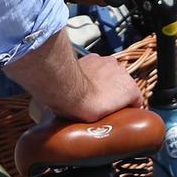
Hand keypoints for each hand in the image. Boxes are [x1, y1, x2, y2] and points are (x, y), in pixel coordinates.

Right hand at [30, 54, 146, 124]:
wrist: (70, 91)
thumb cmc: (59, 87)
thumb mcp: (58, 82)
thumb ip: (59, 84)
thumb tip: (41, 101)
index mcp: (93, 60)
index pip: (101, 72)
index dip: (98, 85)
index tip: (93, 93)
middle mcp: (109, 63)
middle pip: (115, 79)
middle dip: (109, 90)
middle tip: (101, 103)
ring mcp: (120, 75)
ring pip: (124, 89)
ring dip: (118, 98)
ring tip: (112, 112)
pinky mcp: (129, 89)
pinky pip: (135, 100)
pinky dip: (131, 107)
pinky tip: (123, 115)